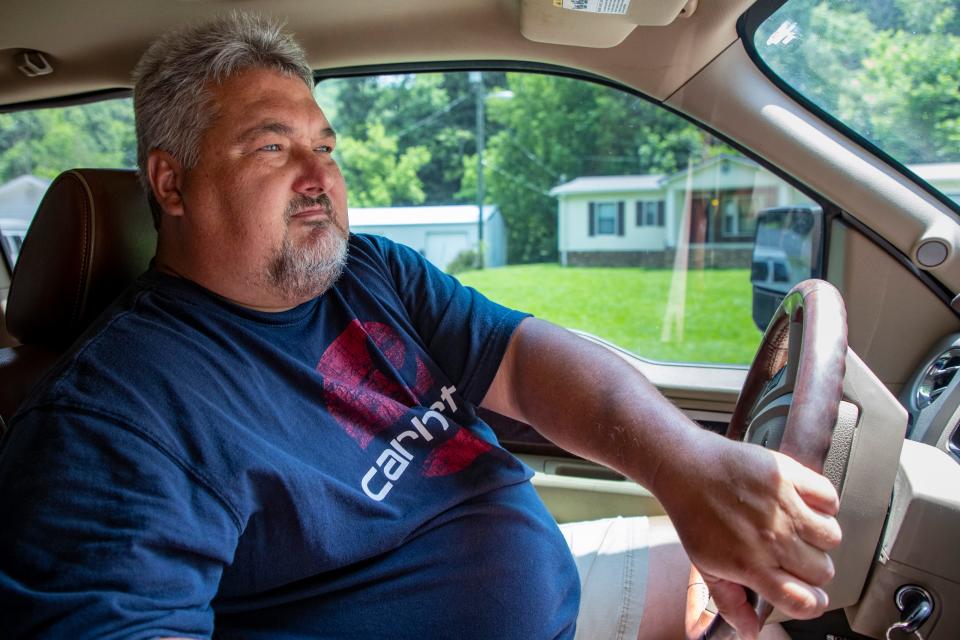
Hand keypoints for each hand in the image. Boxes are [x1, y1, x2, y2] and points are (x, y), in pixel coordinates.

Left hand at [655, 431, 841, 639]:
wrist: (686, 469)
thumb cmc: (694, 515)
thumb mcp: (706, 566)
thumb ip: (730, 602)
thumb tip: (749, 631)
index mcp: (753, 566)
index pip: (805, 602)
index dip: (812, 604)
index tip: (809, 596)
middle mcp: (773, 540)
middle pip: (823, 571)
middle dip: (812, 568)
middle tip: (793, 554)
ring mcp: (784, 507)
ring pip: (832, 537)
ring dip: (819, 536)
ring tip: (797, 527)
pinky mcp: (790, 477)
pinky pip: (830, 499)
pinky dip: (823, 502)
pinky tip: (802, 502)